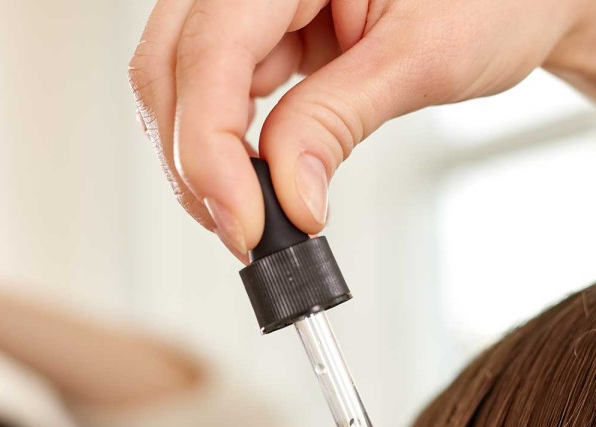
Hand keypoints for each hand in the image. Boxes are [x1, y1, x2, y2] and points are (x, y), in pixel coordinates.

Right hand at [129, 0, 595, 259]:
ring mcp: (257, 2)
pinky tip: (255, 187)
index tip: (243, 223)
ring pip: (183, 85)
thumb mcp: (423, 57)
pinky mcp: (267, 35)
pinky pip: (219, 94)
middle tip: (243, 235)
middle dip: (193, 159)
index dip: (211, 145)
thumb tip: (285, 201)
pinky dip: (229, 149)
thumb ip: (338, 121)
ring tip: (253, 220)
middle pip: (171, 64)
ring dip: (203, 161)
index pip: (212, 48)